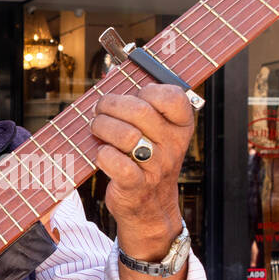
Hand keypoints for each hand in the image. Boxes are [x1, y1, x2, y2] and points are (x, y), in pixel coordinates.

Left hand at [90, 83, 194, 259]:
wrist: (149, 207)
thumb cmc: (146, 158)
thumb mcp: (156, 131)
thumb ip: (141, 103)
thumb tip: (112, 72)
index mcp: (181, 126)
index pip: (172, 96)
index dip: (148, 90)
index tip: (135, 97)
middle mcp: (173, 145)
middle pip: (139, 111)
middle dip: (111, 105)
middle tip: (100, 110)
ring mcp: (156, 167)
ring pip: (125, 135)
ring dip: (102, 127)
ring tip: (97, 129)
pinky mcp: (136, 185)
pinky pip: (114, 161)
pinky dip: (102, 154)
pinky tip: (103, 154)